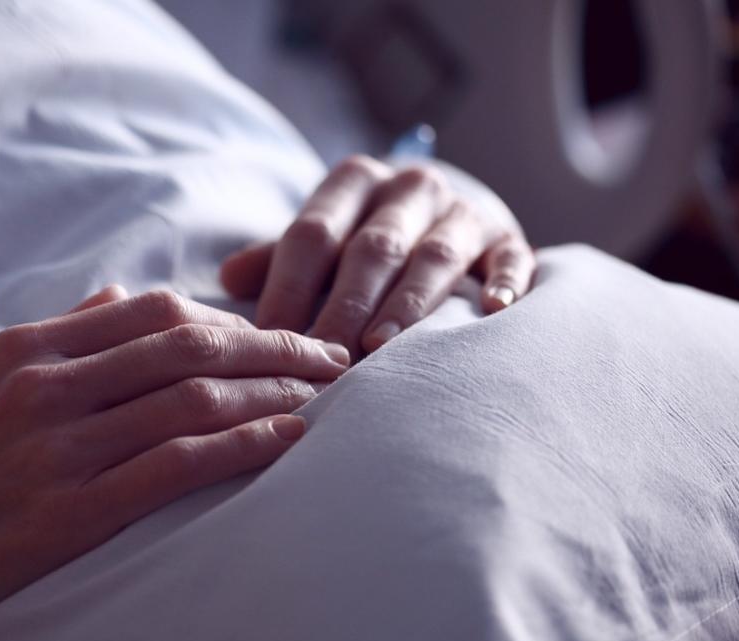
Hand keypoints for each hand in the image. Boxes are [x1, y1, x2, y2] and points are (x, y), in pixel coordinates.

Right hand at [0, 286, 348, 640]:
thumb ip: (57, 334)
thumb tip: (118, 292)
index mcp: (27, 347)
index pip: (155, 309)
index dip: (231, 318)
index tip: (277, 335)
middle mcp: (44, 385)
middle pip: (190, 344)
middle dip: (277, 346)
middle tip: (332, 357)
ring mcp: (57, 448)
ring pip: (194, 398)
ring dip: (275, 393)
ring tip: (325, 398)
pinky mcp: (68, 514)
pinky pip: (178, 465)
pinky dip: (245, 446)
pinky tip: (289, 442)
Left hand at [220, 155, 535, 357]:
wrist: (446, 212)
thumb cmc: (365, 240)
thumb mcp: (321, 239)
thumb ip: (278, 259)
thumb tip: (228, 279)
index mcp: (354, 181)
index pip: (313, 233)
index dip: (289, 287)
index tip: (268, 339)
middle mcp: (410, 188)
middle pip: (373, 249)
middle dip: (345, 308)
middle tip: (322, 361)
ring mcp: (463, 211)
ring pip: (434, 257)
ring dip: (406, 305)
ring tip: (380, 349)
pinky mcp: (508, 238)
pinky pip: (510, 259)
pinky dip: (504, 282)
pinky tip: (492, 311)